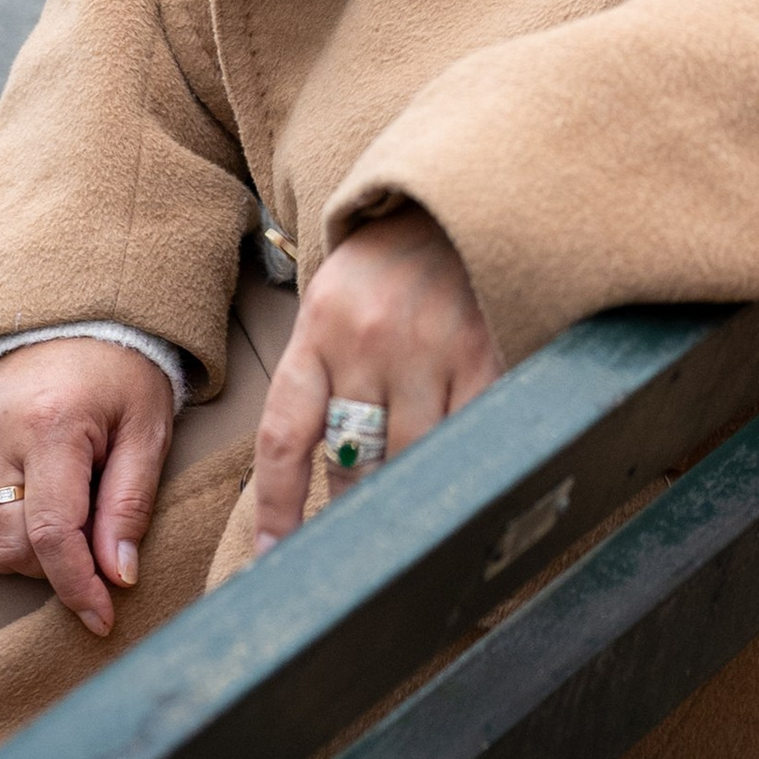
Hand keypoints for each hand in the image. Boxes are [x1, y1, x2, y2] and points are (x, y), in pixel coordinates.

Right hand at [0, 338, 173, 637]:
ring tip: (49, 535)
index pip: (54, 534)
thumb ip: (130, 504)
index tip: (102, 618)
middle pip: (9, 544)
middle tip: (86, 551)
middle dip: (52, 569)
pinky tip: (1, 531)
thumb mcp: (146, 430)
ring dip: (10, 559)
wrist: (77, 315)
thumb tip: (118, 577)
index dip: (77, 587)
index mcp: (53, 425)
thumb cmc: (120, 375)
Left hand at [250, 206, 500, 549]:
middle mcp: (367, 338)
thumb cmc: (386, 265)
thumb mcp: (334, 305)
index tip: (274, 563)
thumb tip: (315, 481)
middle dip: (350, 514)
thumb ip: (323, 382)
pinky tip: (458, 489)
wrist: (454, 196)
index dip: (278, 511)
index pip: (285, 438)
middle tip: (352, 552)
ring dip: (405, 501)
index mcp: (318, 327)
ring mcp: (429, 347)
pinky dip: (460, 471)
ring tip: (407, 525)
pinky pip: (467, 438)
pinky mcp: (485, 352)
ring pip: (409, 462)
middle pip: (350, 463)